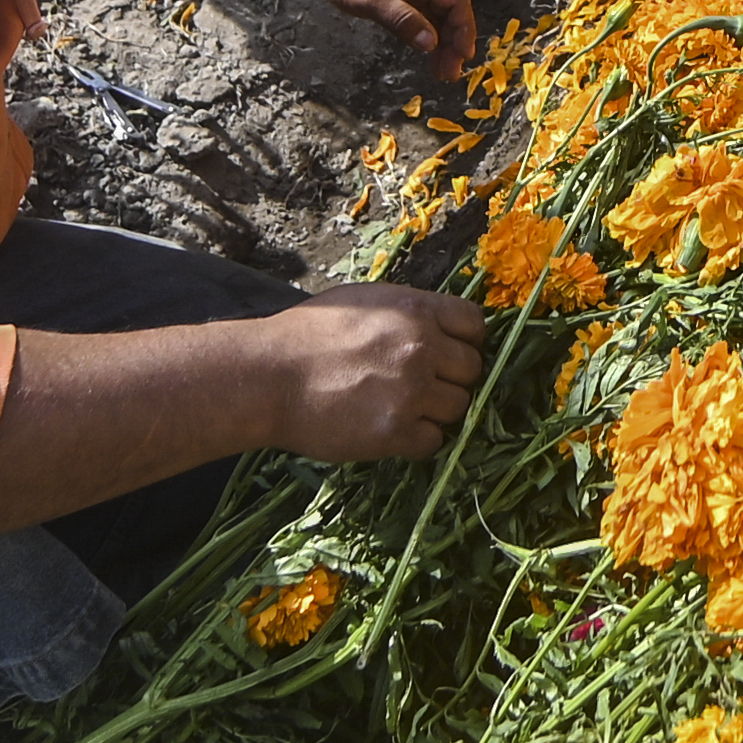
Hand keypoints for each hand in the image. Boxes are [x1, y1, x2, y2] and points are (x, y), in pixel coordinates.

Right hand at [266, 281, 492, 459]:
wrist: (267, 376)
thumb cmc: (306, 335)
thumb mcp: (363, 302)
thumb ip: (408, 312)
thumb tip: (440, 328)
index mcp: (415, 309)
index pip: (474, 323)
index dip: (464, 340)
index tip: (448, 353)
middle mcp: (421, 347)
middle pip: (472, 369)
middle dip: (451, 378)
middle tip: (422, 386)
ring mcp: (411, 391)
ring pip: (459, 407)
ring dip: (436, 411)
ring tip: (403, 408)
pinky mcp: (395, 431)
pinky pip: (433, 441)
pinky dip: (418, 440)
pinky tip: (392, 430)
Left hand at [295, 0, 475, 76]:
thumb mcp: (373, 0)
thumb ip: (404, 21)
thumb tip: (431, 44)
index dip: (464, 29)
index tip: (464, 56)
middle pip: (450, 8)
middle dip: (453, 41)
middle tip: (450, 72)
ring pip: (437, 12)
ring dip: (440, 39)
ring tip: (440, 70)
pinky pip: (423, 10)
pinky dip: (426, 31)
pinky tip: (426, 50)